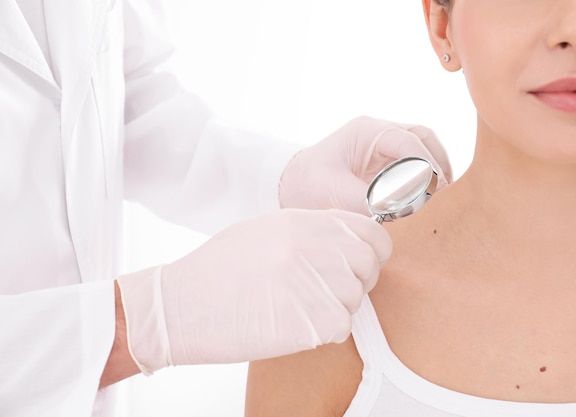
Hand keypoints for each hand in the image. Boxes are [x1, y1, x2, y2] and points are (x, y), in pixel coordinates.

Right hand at [116, 208, 390, 372]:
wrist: (182, 305)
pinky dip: (324, 330)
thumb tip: (347, 241)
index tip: (360, 262)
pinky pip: (341, 326)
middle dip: (357, 280)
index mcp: (305, 222)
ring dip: (336, 306)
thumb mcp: (266, 230)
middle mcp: (315, 247)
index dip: (372, 250)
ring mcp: (315, 283)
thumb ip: (312, 230)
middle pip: (368, 265)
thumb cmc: (219, 269)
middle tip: (327, 291)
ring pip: (356, 298)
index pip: (371, 232)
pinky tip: (293, 323)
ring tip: (297, 307)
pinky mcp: (311, 322)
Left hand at [279, 116, 452, 214]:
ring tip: (441, 197)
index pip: (409, 141)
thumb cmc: (307, 186)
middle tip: (445, 193)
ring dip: (435, 170)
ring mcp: (383, 146)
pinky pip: (414, 164)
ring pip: (423, 149)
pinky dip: (425, 178)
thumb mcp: (335, 194)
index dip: (427, 165)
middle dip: (438, 164)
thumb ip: (369, 200)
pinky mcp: (384, 163)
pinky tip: (428, 198)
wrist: (288, 187)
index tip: (435, 190)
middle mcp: (379, 133)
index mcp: (367, 131)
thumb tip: (405, 207)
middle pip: (423, 138)